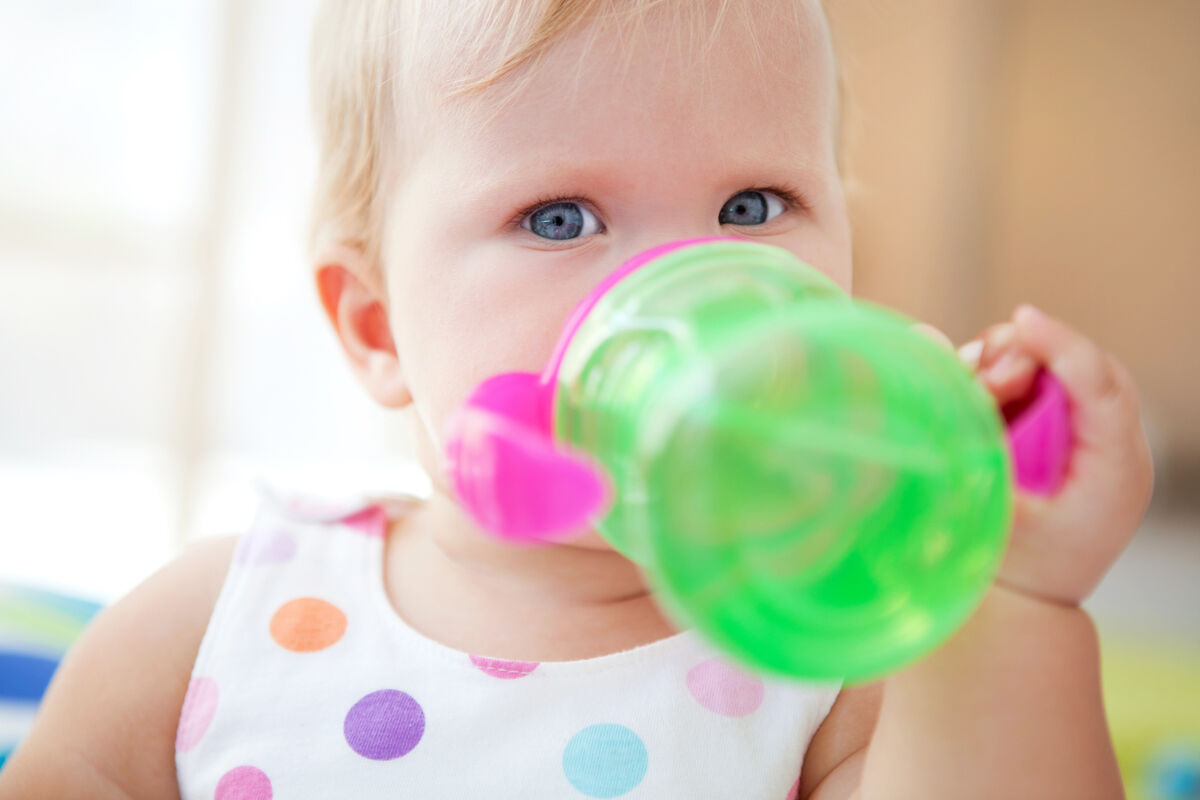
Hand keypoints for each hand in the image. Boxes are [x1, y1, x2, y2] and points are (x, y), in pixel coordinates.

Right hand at [957, 305, 1153, 606]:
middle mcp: (1112, 451)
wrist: (1021, 613)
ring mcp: (1089, 445)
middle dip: (1030, 356)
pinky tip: (981, 397)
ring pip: (1060, 372)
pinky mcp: (1064, 442)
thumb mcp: (983, 506)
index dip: (1061, 345)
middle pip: (1082, 368)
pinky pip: (1044, 388)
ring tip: (978, 394)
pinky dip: (1008, 381)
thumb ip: (959, 431)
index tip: (1022, 319)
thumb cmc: (1003, 569)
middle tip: (989, 381)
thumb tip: (928, 347)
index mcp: (1112, 474)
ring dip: (1012, 367)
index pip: (1101, 388)